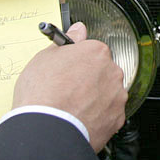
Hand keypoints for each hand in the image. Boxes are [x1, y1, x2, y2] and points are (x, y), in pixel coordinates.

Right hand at [13, 22, 126, 151]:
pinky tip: (80, 119)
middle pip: (103, 72)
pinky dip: (98, 117)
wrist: (47, 129)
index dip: (78, 62)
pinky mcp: (117, 119)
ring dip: (95, 98)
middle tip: (69, 90)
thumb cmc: (43, 94)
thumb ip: (67, 41)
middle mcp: (112, 72)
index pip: (93, 51)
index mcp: (96, 52)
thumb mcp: (45, 57)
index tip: (70, 70)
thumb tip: (77, 30)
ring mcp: (116, 96)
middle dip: (89, 80)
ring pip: (108, 93)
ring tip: (72, 107)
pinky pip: (109, 114)